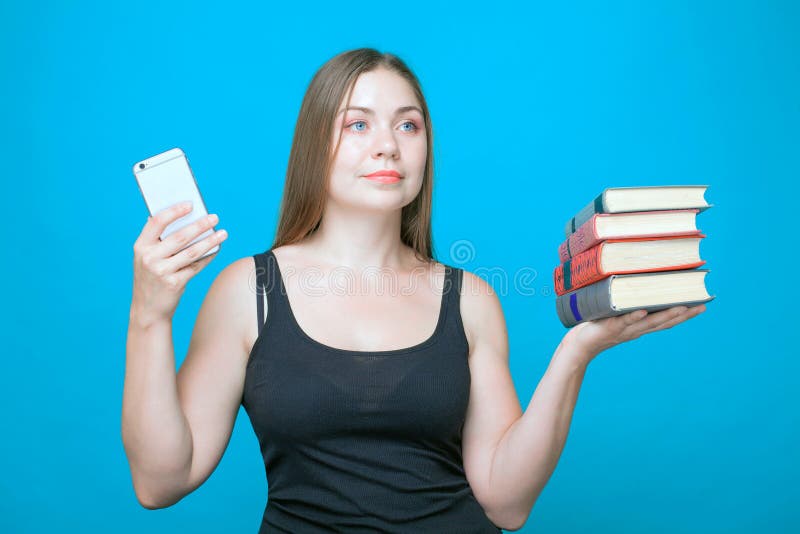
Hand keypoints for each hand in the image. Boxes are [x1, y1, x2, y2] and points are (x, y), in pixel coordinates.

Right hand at [130, 202, 227, 325]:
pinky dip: (208, 257)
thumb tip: (184, 218)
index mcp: (140, 246)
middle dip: (200, 225)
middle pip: (180, 236)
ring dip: (210, 241)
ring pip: (192, 251)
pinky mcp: (174, 283)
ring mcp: (161, 271)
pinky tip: (217, 250)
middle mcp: (149, 258)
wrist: (147, 310)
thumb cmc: (150, 278)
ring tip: (222, 233)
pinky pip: (196, 266)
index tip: (190, 204)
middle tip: (214, 217)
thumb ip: (159, 241)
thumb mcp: (146, 258)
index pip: (157, 222)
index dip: (174, 211)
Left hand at [560, 304, 706, 366]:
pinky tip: (642, 311)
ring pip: (648, 322)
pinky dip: (633, 317)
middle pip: (664, 322)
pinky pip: (623, 321)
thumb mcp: (617, 313)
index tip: (702, 305)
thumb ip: (628, 302)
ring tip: (681, 307)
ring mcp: (624, 329)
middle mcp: (636, 329)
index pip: (666, 320)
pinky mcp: (610, 327)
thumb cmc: (598, 325)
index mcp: (640, 326)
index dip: (684, 314)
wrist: (579, 344)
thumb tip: (637, 281)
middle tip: (701, 306)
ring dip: (665, 315)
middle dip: (683, 314)